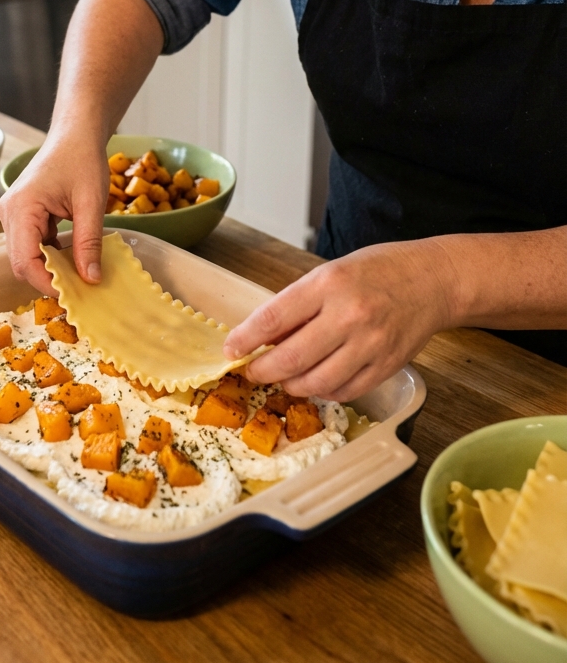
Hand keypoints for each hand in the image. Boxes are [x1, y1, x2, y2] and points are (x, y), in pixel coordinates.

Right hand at [0, 133, 107, 293]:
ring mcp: (13, 214)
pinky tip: (71, 258)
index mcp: (21, 208)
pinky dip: (50, 255)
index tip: (73, 295)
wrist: (76, 135)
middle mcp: (9, 213)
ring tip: (78, 276)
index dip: (46, 283)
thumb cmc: (83, 160)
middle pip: (21, 262)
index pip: (25, 260)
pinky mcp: (22, 215)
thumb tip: (91, 279)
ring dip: (49, 268)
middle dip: (47, 279)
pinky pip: (31, 244)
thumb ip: (89, 242)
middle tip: (79, 289)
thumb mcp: (91, 203)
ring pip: (25, 255)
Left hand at [223, 239, 457, 400]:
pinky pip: (344, 391)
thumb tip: (263, 338)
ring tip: (285, 377)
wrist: (432, 280)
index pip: (273, 318)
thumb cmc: (377, 271)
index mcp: (329, 284)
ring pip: (316, 382)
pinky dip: (324, 390)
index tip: (230, 350)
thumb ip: (298, 304)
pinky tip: (318, 379)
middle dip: (263, 370)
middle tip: (252, 371)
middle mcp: (349, 315)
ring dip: (292, 384)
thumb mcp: (330, 273)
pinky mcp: (387, 366)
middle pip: (291, 358)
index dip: (245, 339)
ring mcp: (371, 345)